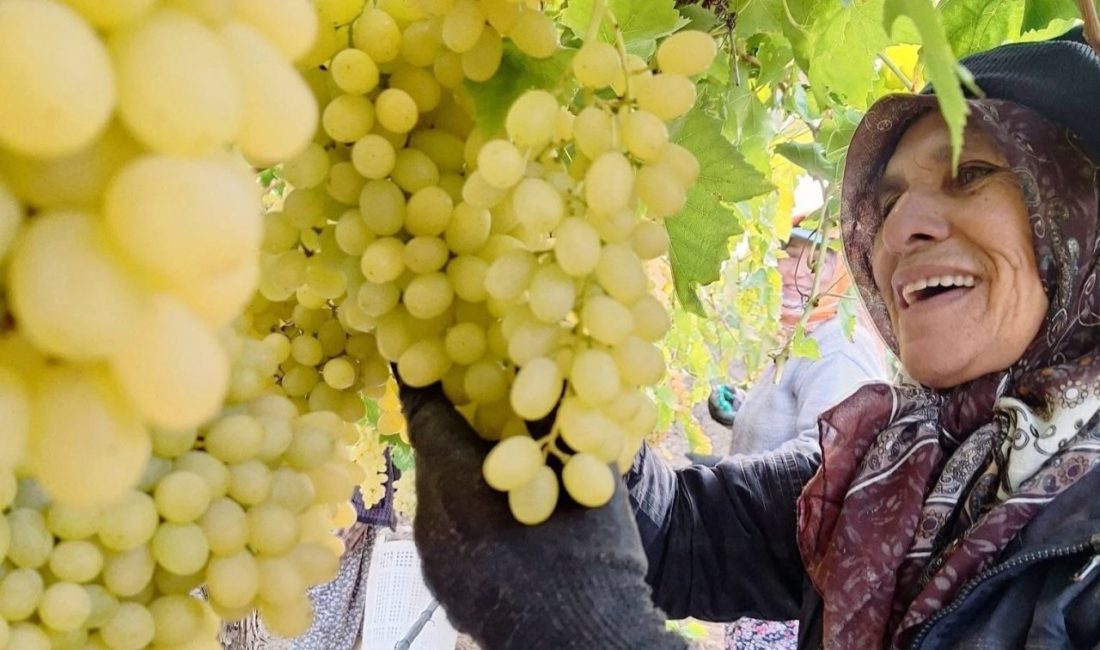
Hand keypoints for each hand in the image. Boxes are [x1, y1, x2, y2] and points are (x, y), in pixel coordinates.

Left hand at [400, 382, 687, 649]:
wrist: (586, 646)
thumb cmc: (592, 561)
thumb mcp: (585, 480)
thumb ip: (559, 421)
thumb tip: (550, 366)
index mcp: (460, 486)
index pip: (426, 418)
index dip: (424, 383)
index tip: (416, 356)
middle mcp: (434, 522)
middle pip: (429, 456)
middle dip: (448, 426)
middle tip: (469, 399)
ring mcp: (435, 561)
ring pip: (436, 496)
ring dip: (457, 470)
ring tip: (492, 456)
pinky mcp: (445, 589)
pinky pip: (445, 533)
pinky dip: (464, 510)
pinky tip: (500, 510)